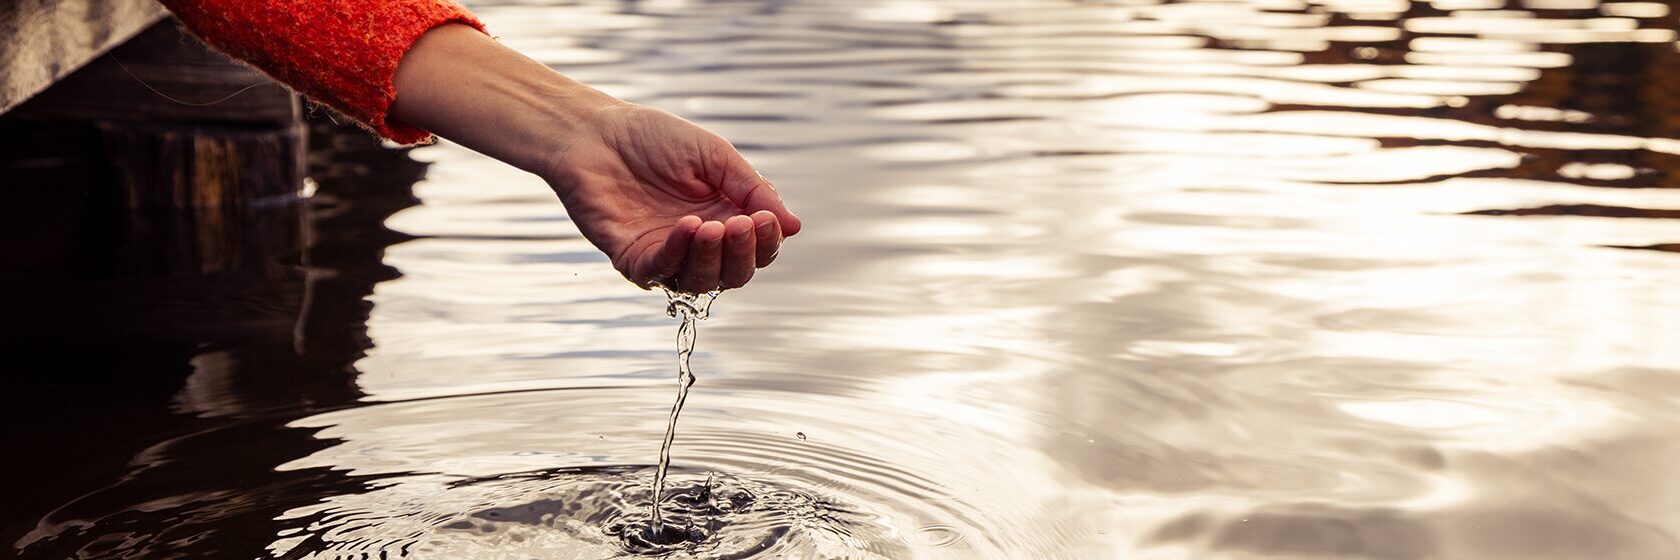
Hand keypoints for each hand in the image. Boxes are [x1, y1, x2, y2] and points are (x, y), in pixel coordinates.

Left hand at [389, 24, 799, 292]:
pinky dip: (678, 253)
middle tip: (740, 224)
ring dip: (712, 258)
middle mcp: (698, 244)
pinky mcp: (633, 259)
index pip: (756, 249)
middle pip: (734, 274)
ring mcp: (666, 254)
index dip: (766, 241)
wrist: (595, 133)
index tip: (765, 218)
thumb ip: (752, 191)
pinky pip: (661, 271)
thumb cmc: (653, 139)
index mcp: (723, 218)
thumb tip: (795, 227)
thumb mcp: (715, 157)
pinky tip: (687, 227)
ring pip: (701, 281)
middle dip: (743, 254)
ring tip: (709, 226)